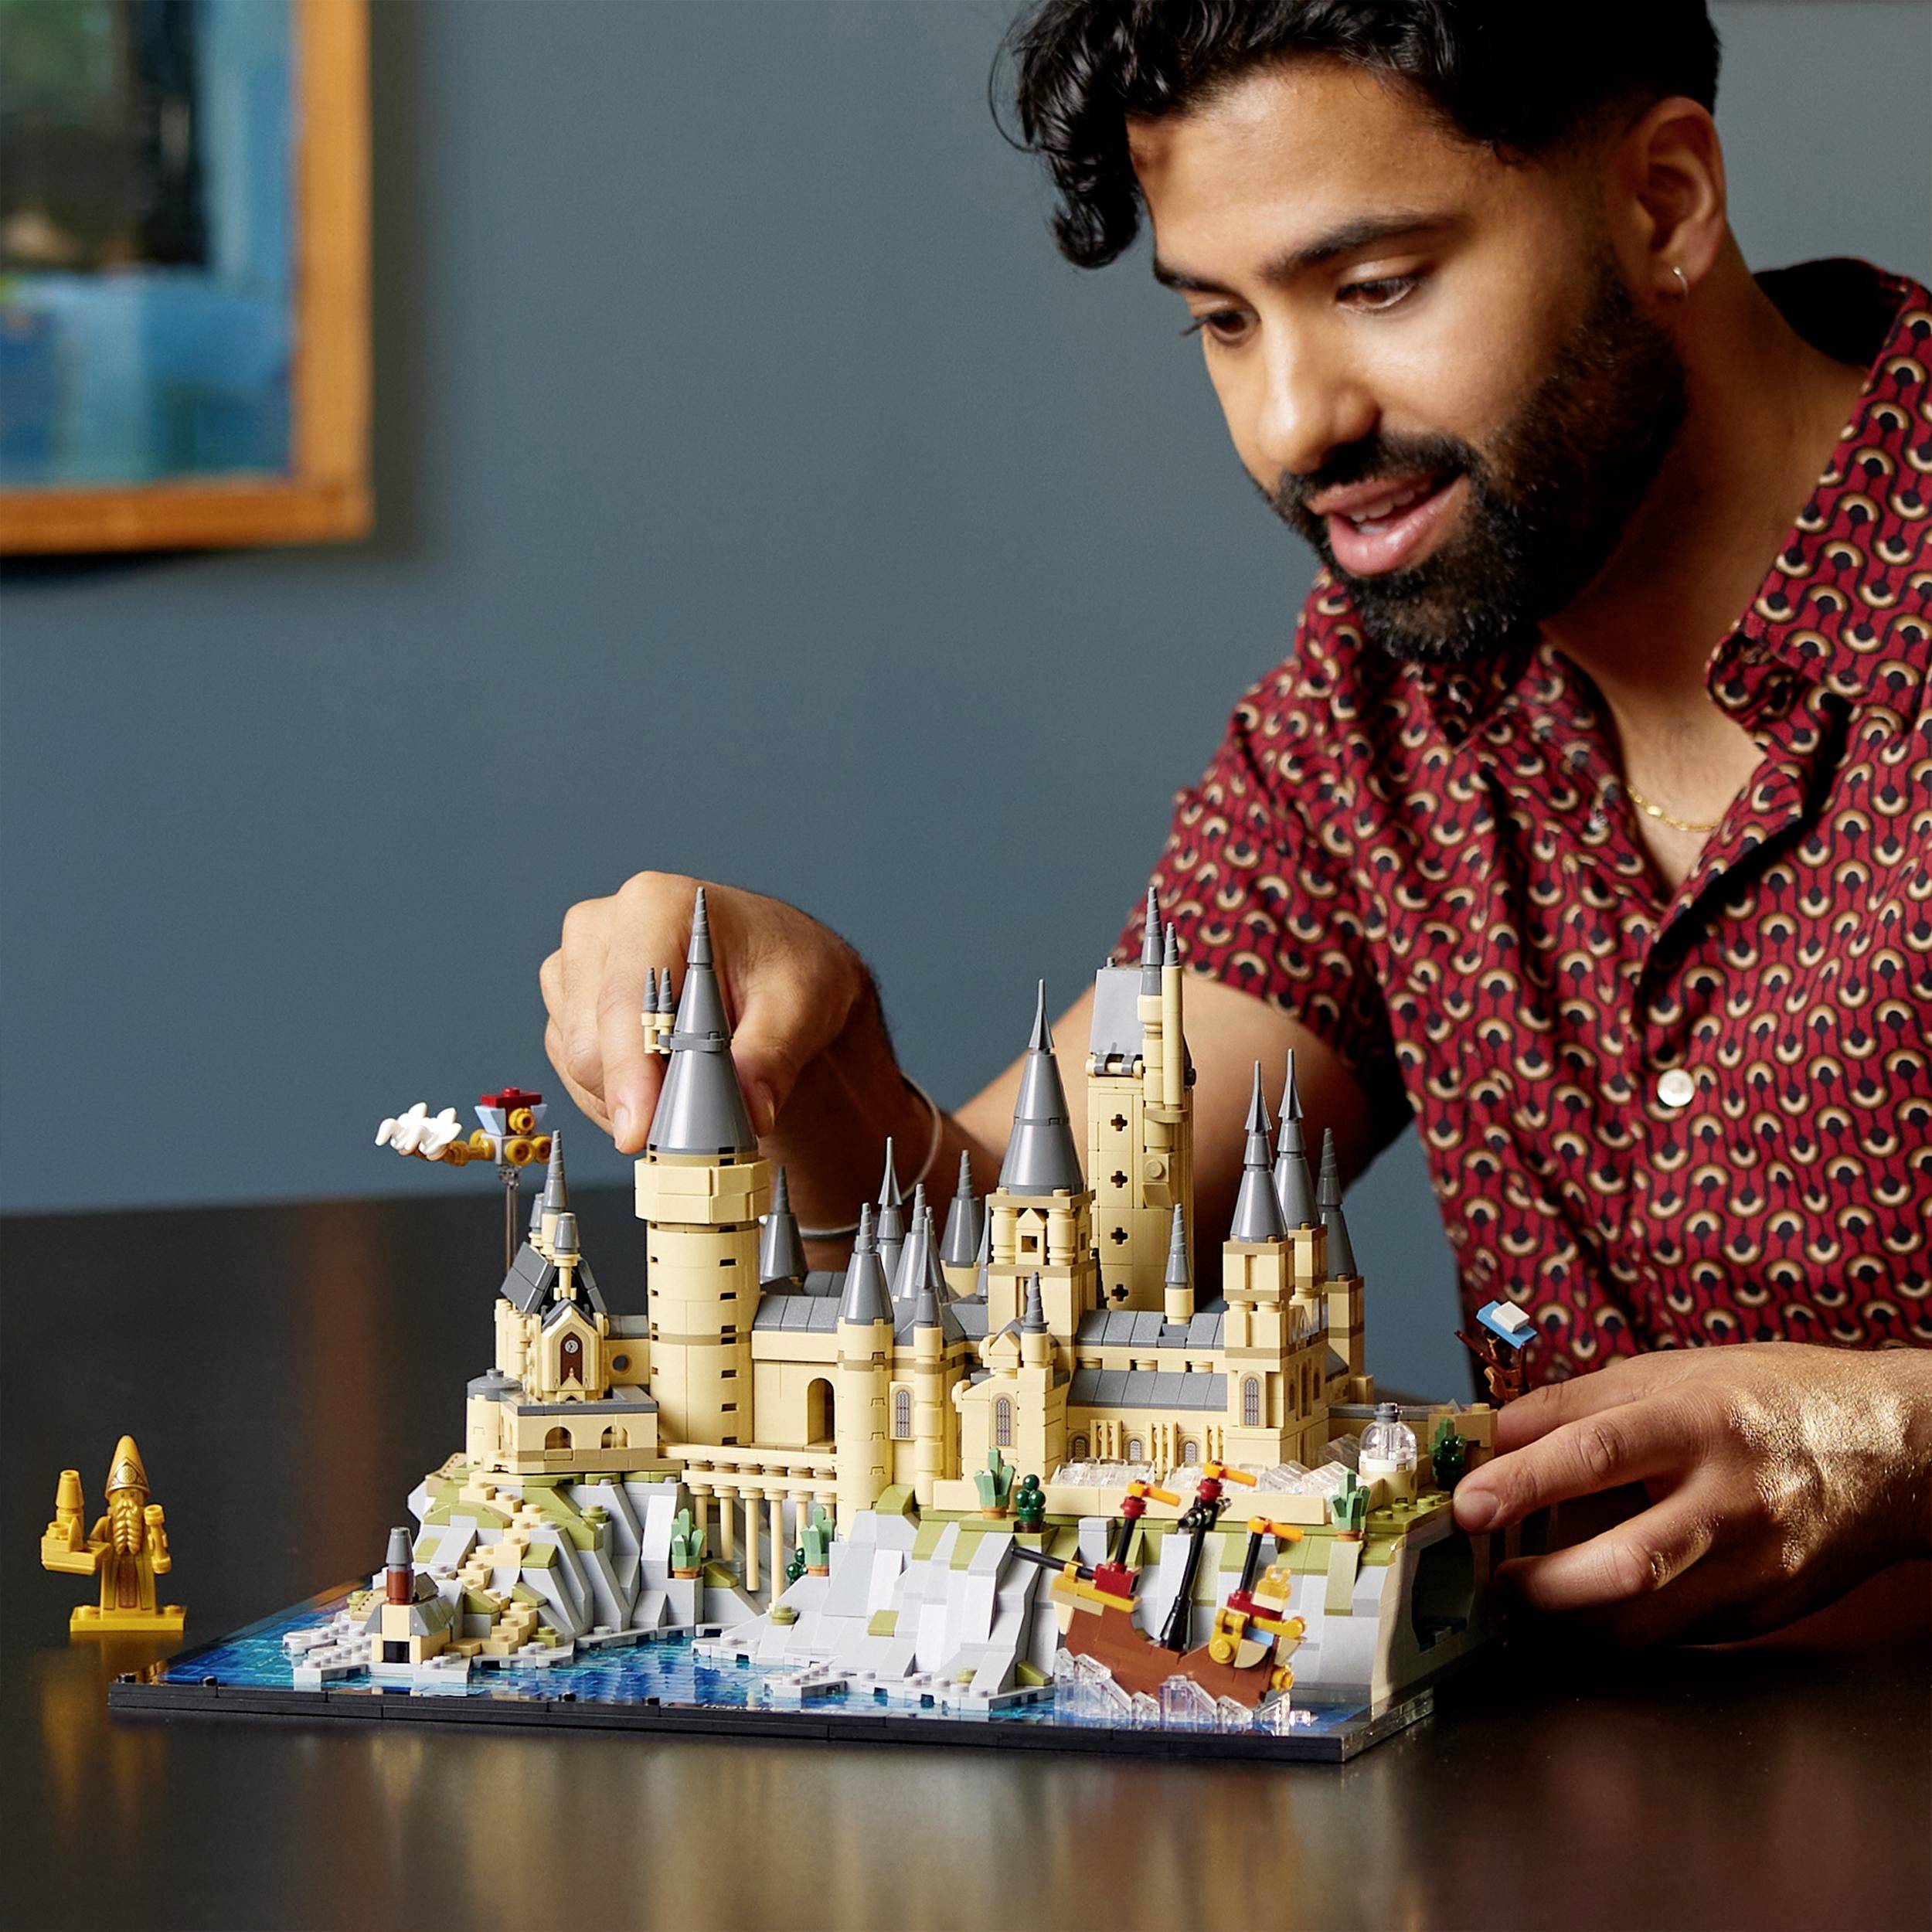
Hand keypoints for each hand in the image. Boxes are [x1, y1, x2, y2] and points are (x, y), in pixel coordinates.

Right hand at [540, 871, 923, 1213]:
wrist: (774, 966)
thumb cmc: (785, 967)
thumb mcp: (802, 1004)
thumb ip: (773, 1055)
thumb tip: (752, 1109)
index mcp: (657, 906)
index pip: (625, 1001)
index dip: (629, 1073)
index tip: (640, 1130)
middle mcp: (605, 926)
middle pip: (591, 1041)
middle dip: (641, 1095)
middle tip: (699, 1124)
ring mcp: (578, 962)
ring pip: (577, 1062)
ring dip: (629, 1097)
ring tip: (692, 1089)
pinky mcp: (568, 998)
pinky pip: (574, 1070)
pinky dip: (616, 1095)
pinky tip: (663, 1084)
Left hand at [1451, 1342, 1931, 1642]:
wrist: (1895, 1448)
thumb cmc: (1766, 1399)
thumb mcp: (1668, 1371)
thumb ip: (1572, 1404)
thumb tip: (1489, 1435)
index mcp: (1699, 1421)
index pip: (1596, 1454)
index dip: (1522, 1482)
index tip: (1466, 1506)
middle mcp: (1732, 1500)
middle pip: (1624, 1563)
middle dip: (1542, 1584)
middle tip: (1492, 1578)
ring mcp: (1756, 1566)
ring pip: (1648, 1620)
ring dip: (1571, 1620)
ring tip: (1528, 1597)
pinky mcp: (1768, 1612)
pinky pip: (1678, 1634)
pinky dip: (1623, 1626)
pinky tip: (1590, 1607)